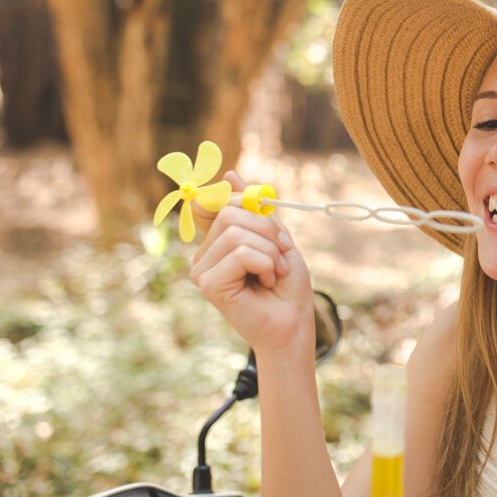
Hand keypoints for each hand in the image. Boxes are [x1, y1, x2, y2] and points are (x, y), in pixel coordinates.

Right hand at [190, 171, 314, 356]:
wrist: (294, 322)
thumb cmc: (287, 284)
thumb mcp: (276, 236)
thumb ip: (253, 209)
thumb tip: (229, 174)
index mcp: (217, 241)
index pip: (217, 201)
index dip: (245, 202)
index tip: (272, 220)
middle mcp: (204, 255)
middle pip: (230, 213)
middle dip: (268, 229)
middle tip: (282, 254)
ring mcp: (202, 270)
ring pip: (236, 233)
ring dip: (270, 251)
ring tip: (275, 271)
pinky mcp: (209, 285)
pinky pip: (241, 254)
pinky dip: (265, 264)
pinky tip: (266, 281)